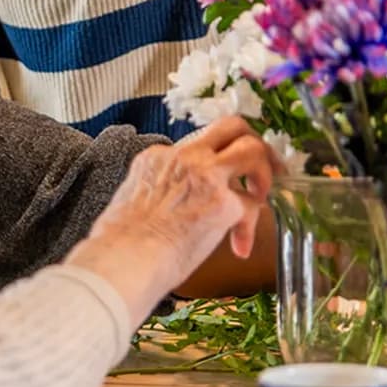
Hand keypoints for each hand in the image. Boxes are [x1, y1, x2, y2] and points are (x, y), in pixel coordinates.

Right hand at [66, 116, 276, 319]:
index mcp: (156, 158)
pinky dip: (249, 227)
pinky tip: (239, 247)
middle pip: (230, 126)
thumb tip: (168, 210)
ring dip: (264, 172)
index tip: (220, 180)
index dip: (213, 163)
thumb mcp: (132, 201)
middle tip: (265, 165)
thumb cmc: (120, 246)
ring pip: (251, 149)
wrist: (123, 260)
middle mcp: (184, 158)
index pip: (197, 145)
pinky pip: (251, 206)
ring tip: (260, 198)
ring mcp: (207, 176)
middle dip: (254, 143)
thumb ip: (156, 193)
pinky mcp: (224, 203)